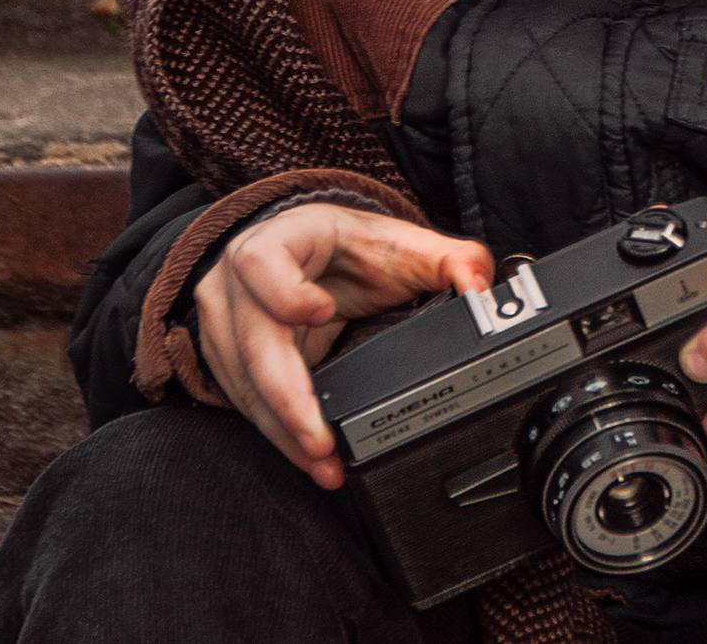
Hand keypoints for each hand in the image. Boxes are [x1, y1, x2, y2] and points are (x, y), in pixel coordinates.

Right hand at [194, 203, 492, 487]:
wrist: (307, 257)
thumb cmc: (346, 248)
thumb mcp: (395, 242)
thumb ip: (446, 259)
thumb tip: (481, 285)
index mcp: (280, 241)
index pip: (263, 261)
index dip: (286, 291)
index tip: (321, 313)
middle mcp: (239, 283)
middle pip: (252, 343)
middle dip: (288, 398)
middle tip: (322, 441)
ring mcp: (225, 324)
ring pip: (246, 385)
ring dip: (285, 431)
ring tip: (325, 464)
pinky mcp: (227, 361)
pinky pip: (247, 405)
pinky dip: (280, 435)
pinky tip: (309, 459)